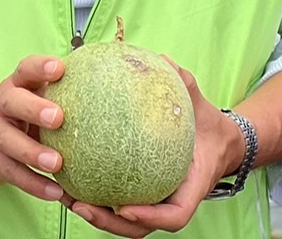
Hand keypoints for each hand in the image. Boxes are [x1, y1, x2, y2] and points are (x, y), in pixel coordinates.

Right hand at [0, 55, 67, 202]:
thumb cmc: (20, 115)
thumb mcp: (32, 97)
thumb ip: (61, 95)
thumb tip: (112, 92)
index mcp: (16, 86)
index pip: (25, 70)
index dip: (40, 67)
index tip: (59, 69)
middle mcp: (1, 106)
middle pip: (12, 103)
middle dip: (33, 108)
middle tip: (58, 117)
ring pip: (8, 141)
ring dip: (32, 152)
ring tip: (56, 163)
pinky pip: (14, 173)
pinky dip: (34, 184)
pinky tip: (56, 192)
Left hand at [67, 61, 242, 236]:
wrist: (216, 141)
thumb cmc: (207, 124)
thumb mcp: (200, 103)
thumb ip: (185, 85)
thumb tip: (164, 60)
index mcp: (191, 187)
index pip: (175, 215)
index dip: (150, 216)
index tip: (124, 208)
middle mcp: (171, 200)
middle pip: (140, 227)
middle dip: (109, 223)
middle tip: (81, 205)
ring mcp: (156, 201)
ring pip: (124, 222)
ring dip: (95, 215)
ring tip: (64, 196)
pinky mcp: (142, 194)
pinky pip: (116, 198)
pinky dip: (94, 194)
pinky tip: (67, 175)